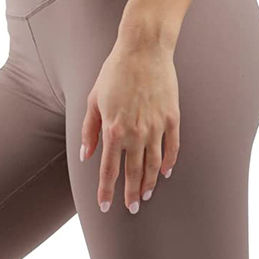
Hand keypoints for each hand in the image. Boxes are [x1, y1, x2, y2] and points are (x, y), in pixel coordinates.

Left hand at [79, 33, 179, 213]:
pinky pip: (172, 147)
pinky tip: (165, 173)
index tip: (105, 206)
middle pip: (134, 172)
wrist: (144, 49)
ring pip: (154, 164)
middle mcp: (135, 132)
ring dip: (150, 183)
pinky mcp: (172, 118)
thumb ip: (89, 131)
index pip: (108, 170)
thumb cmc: (114, 72)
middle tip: (131, 209)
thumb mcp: (93, 100)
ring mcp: (156, 126)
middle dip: (131, 194)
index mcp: (114, 129)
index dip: (106, 191)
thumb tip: (86, 155)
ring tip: (146, 196)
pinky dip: (169, 162)